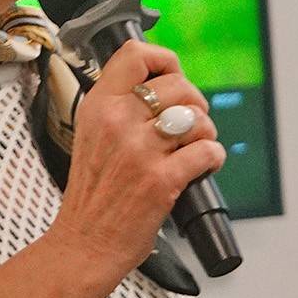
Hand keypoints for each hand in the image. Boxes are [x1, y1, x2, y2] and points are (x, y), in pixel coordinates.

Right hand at [45, 41, 225, 278]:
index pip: (135, 55)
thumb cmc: (93, 193)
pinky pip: (208, 151)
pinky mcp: (162, 180)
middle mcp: (117, 122)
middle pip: (178, 85)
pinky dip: (213, 158)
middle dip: (195, 103)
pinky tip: (202, 166)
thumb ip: (120, 107)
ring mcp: (140, 151)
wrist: (84, 243)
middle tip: (191, 122)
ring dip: (206, 131)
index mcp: (98, 107)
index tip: (171, 77)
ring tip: (195, 146)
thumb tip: (163, 84)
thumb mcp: (91, 134)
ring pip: (196, 117)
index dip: (164, 60)